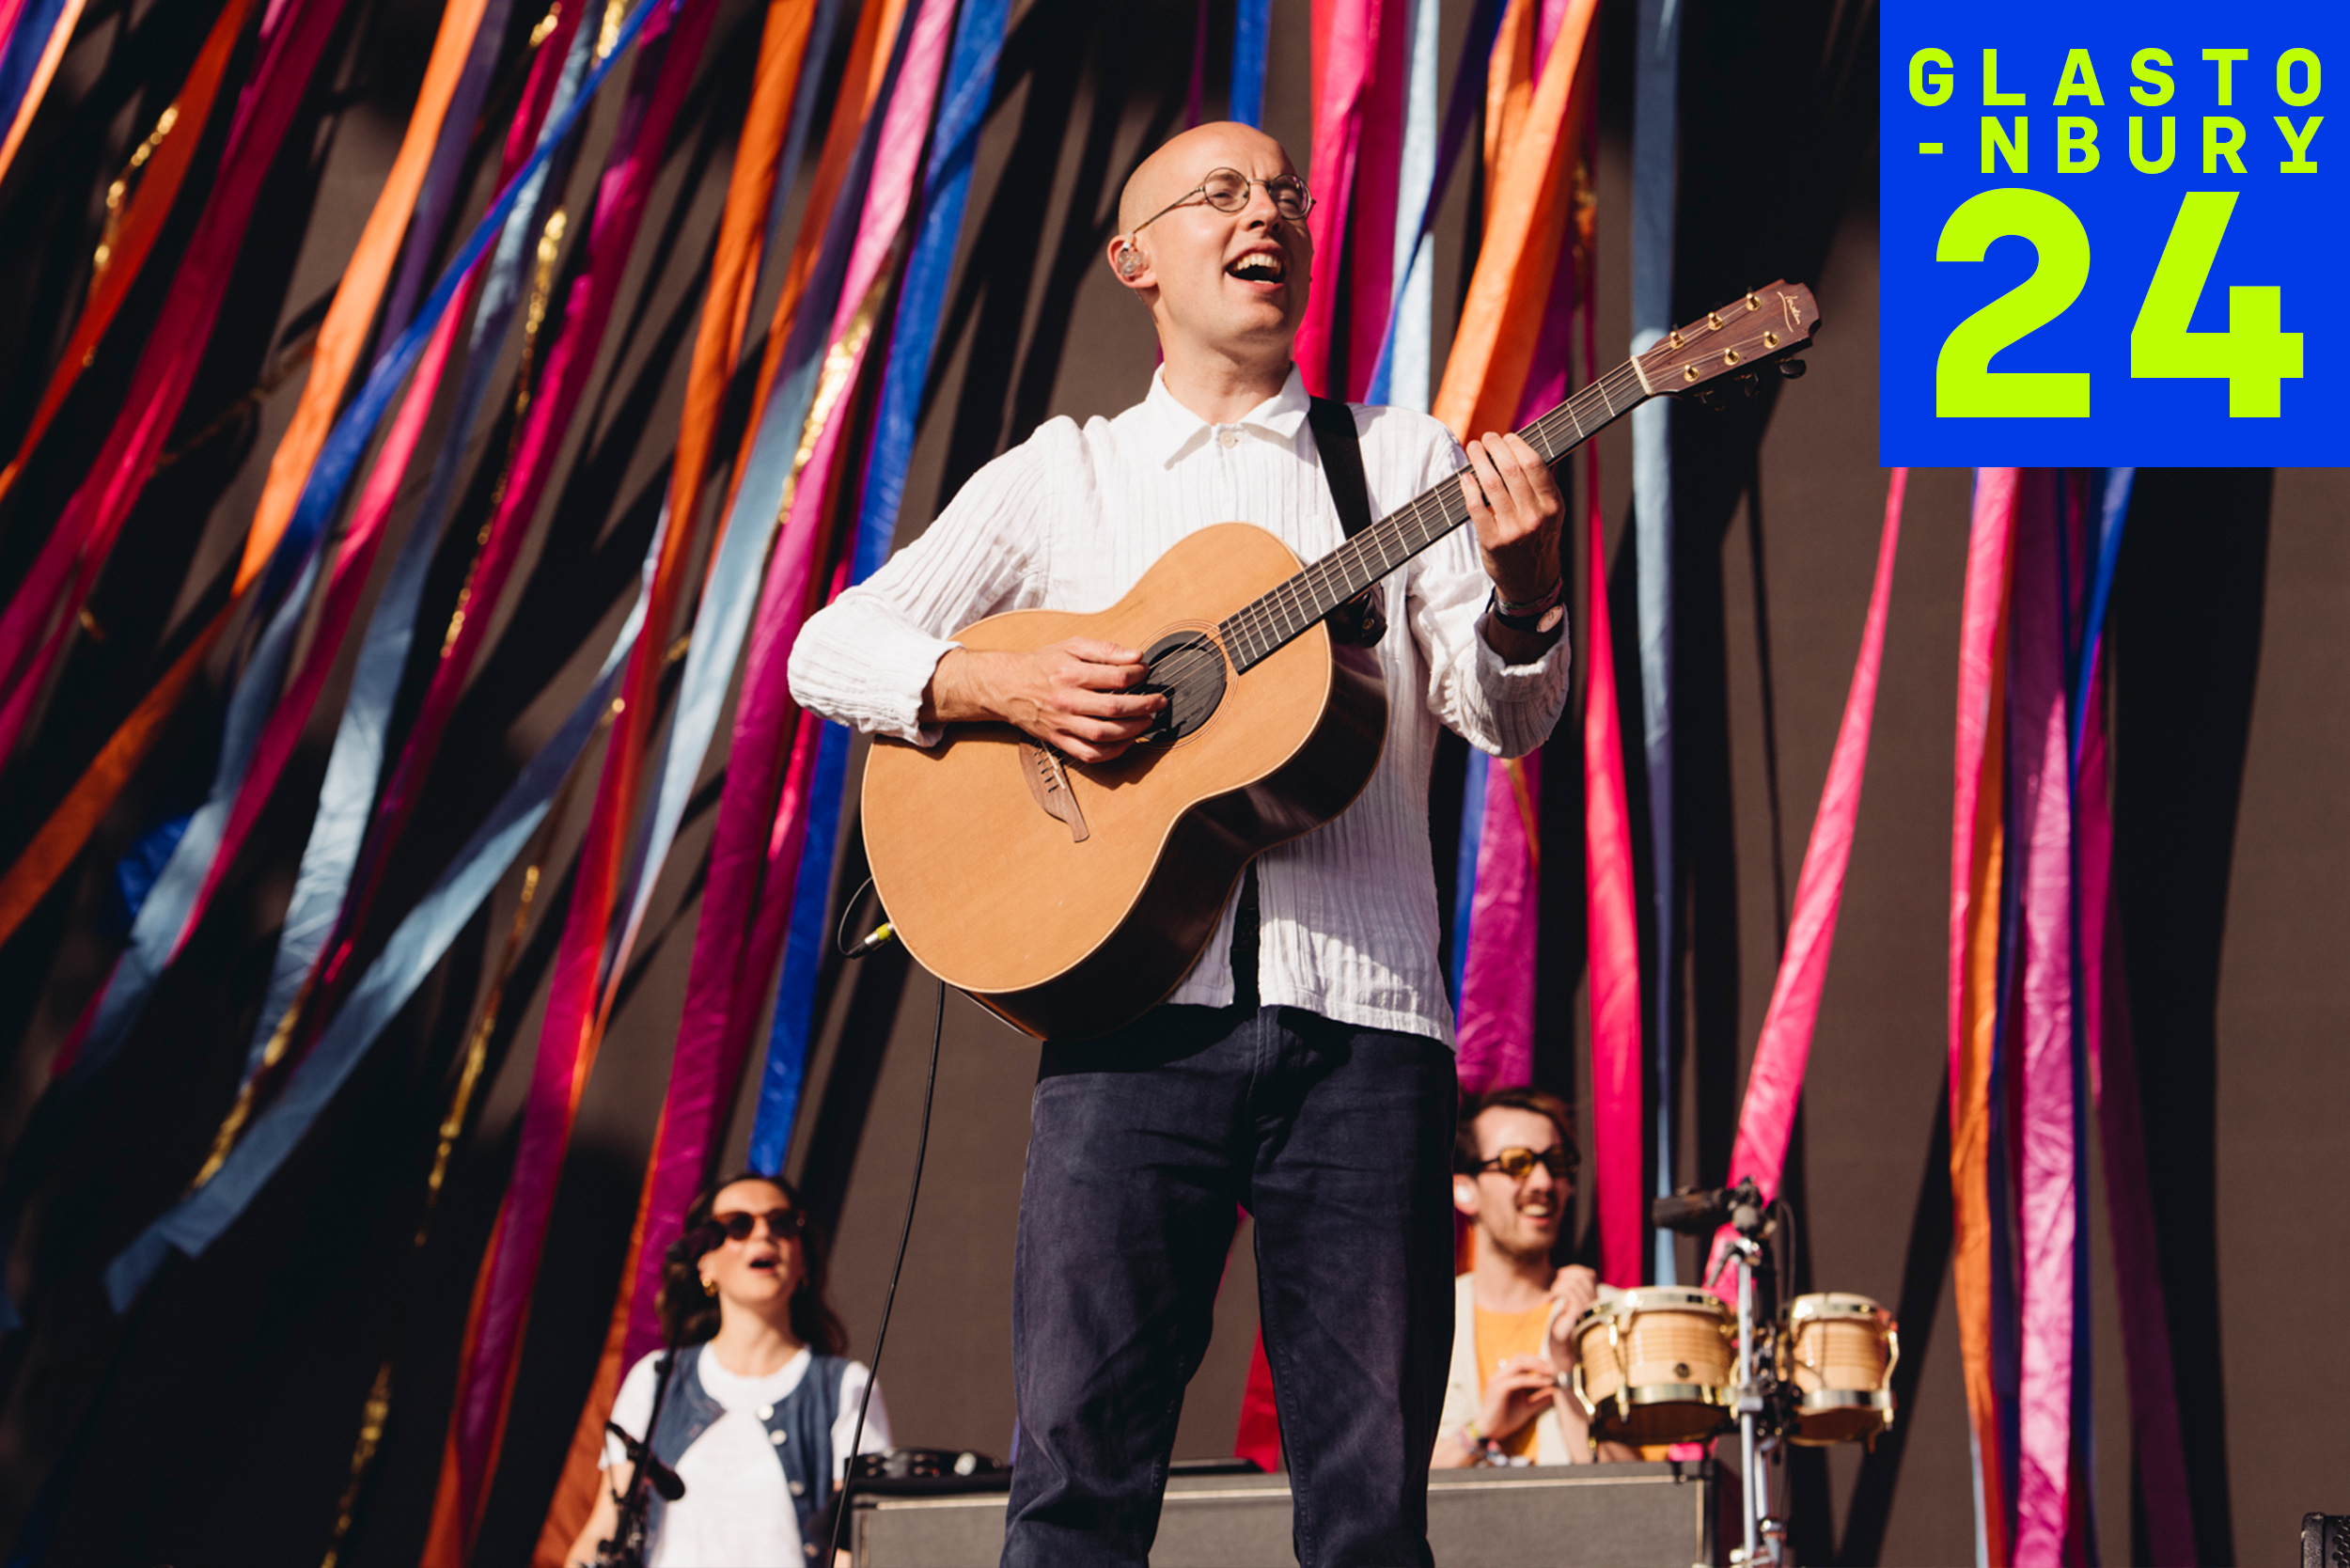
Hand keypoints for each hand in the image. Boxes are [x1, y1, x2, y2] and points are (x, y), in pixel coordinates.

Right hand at [926, 638, 1166, 761]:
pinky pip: (1090, 754)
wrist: (1007, 686)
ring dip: (1133, 730)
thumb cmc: (1043, 664)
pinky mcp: (1059, 740)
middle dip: (1144, 706)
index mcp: (1071, 673)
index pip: (1116, 677)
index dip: (1138, 675)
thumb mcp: (1071, 645)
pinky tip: (1127, 741)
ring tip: (1148, 721)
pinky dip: (1113, 752)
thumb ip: (1105, 650)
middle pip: (1114, 708)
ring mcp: (1063, 724)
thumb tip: (1136, 656)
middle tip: (1159, 701)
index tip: (1145, 672)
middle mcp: (1067, 700)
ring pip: (1104, 734)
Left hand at [1457, 431, 1563, 606]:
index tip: (1507, 436)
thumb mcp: (1551, 513)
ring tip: (1473, 449)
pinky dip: (1469, 487)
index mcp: (1552, 506)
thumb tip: (1526, 447)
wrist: (1531, 581)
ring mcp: (1513, 530)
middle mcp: (1535, 517)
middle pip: (1511, 469)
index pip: (1534, 464)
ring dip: (1479, 461)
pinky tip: (1465, 477)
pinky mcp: (1492, 541)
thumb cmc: (1537, 539)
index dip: (1517, 445)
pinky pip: (1476, 506)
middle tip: (1486, 438)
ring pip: (1492, 484)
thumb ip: (1542, 484)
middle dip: (1495, 447)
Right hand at [1475, 1351, 1559, 1443]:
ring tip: (1552, 1373)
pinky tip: (1547, 1383)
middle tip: (1555, 1368)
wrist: (1489, 1432)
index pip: (1522, 1360)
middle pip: (1520, 1358)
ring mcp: (1498, 1380)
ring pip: (1519, 1364)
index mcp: (1505, 1377)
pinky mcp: (1499, 1389)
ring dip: (1538, 1366)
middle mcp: (1500, 1375)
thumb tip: (1555, 1393)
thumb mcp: (1527, 1407)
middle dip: (1539, 1360)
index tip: (1555, 1368)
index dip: (1538, 1361)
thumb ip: (1539, 1399)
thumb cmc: (1506, 1420)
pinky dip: (1535, 1380)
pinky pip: (1519, 1380)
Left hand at [1549, 1265, 1598, 1326]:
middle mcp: (1594, 1299)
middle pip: (1582, 1276)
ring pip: (1574, 1283)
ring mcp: (1588, 1306)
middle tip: (1555, 1285)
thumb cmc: (1561, 1313)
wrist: (1558, 1334)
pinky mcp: (1579, 1311)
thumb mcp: (1566, 1295)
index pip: (1590, 1274)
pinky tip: (1551, 1298)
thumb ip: (1570, 1283)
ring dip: (1559, 1285)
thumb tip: (1562, 1271)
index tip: (1560, 1273)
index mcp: (1594, 1295)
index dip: (1574, 1270)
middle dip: (1565, 1276)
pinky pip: (1570, 1293)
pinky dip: (1558, 1291)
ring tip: (1552, 1293)